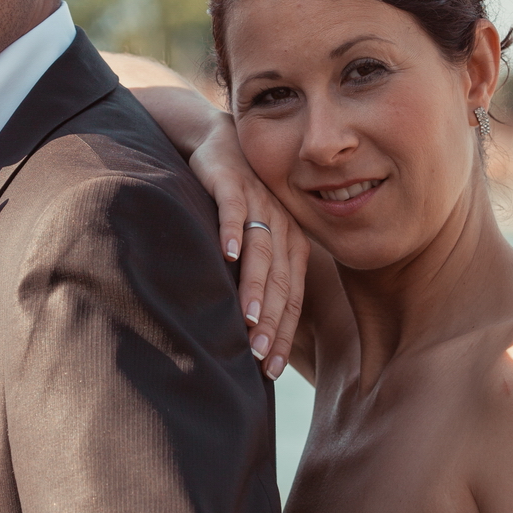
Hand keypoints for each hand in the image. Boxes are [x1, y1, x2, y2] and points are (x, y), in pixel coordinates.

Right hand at [188, 116, 308, 376]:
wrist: (220, 144)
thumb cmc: (237, 202)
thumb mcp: (255, 239)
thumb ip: (258, 279)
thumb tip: (248, 334)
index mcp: (292, 246)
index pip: (293, 297)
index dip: (285, 333)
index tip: (273, 368)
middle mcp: (282, 226)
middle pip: (280, 281)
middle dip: (271, 322)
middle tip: (260, 356)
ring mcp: (259, 203)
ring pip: (261, 251)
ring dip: (254, 287)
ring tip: (248, 319)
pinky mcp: (232, 182)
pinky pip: (233, 209)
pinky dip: (231, 231)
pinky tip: (226, 254)